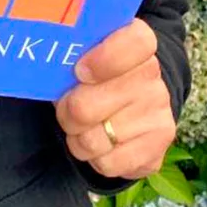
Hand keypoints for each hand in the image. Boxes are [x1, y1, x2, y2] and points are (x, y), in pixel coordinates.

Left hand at [55, 19, 175, 179]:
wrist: (130, 105)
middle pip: (90, 105)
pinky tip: (101, 143)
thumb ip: (71, 52)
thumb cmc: (95, 74)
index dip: (105, 58)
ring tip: (82, 126)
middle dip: (68, 111)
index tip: (79, 71)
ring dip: (78, 137)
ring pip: (93, 139)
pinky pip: (107, 163)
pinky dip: (94, 158)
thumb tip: (48, 60)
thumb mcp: (84, 54)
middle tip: (66, 106)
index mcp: (138, 43)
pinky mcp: (158, 147)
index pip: (136, 43)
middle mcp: (152, 74)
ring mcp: (158, 111)